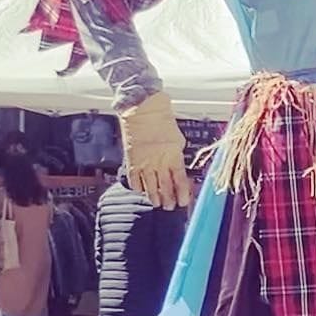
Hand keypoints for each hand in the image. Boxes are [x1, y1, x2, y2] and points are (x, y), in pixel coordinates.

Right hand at [118, 92, 190, 209]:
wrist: (142, 108)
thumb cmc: (163, 120)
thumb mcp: (178, 140)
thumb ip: (177, 157)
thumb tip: (178, 171)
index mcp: (173, 156)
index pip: (180, 181)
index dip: (183, 194)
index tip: (184, 202)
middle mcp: (159, 162)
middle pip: (165, 188)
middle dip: (169, 200)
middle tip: (170, 207)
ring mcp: (144, 163)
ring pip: (150, 187)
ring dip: (154, 198)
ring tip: (157, 203)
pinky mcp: (131, 160)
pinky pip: (134, 180)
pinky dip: (138, 187)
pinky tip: (141, 190)